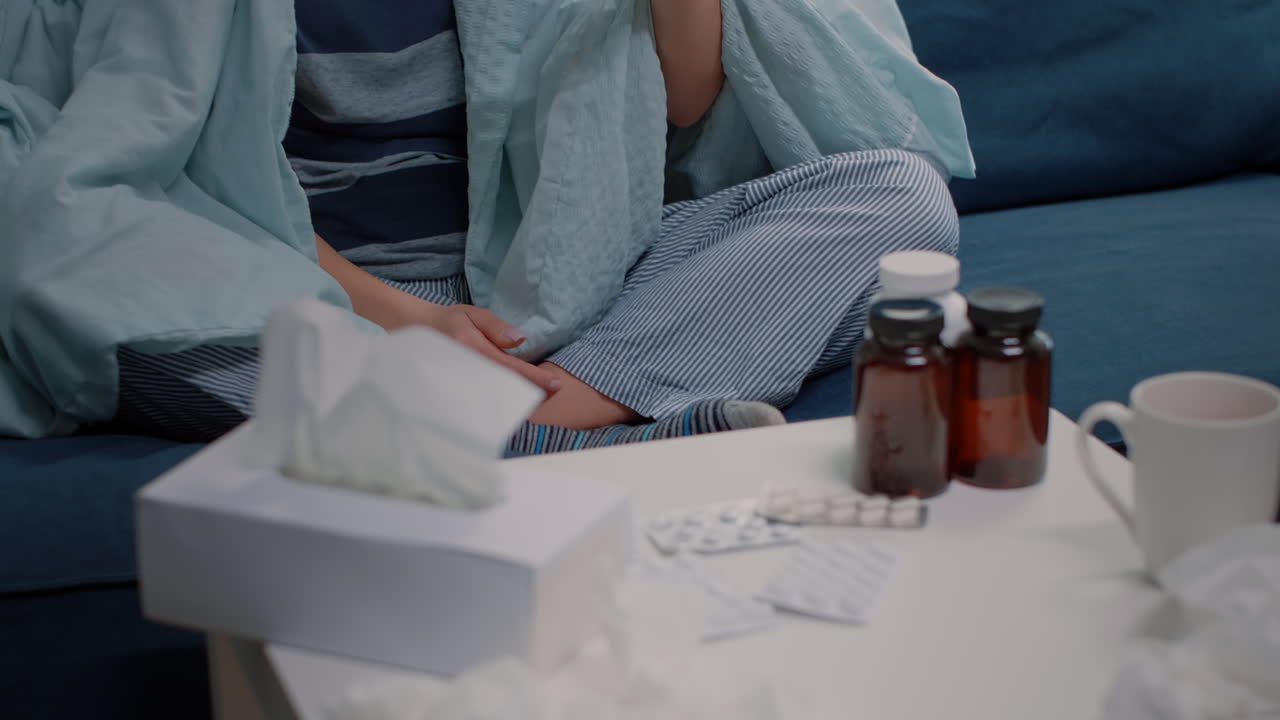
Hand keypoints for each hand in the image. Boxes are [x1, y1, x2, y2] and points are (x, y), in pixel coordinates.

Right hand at [414, 303, 561, 394]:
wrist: (415, 329)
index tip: (556, 385)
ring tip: (538, 401)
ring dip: (516, 400)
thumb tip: (520, 341)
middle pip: (505, 387)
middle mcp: (466, 369)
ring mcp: (459, 383)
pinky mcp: (455, 390)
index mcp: (473, 348)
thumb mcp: (474, 314)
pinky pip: (481, 399)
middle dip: (530, 393)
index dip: (535, 378)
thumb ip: (497, 327)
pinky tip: (513, 403)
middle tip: (553, 395)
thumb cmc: (449, 320)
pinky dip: (499, 402)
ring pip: (494, 397)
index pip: (511, 367)